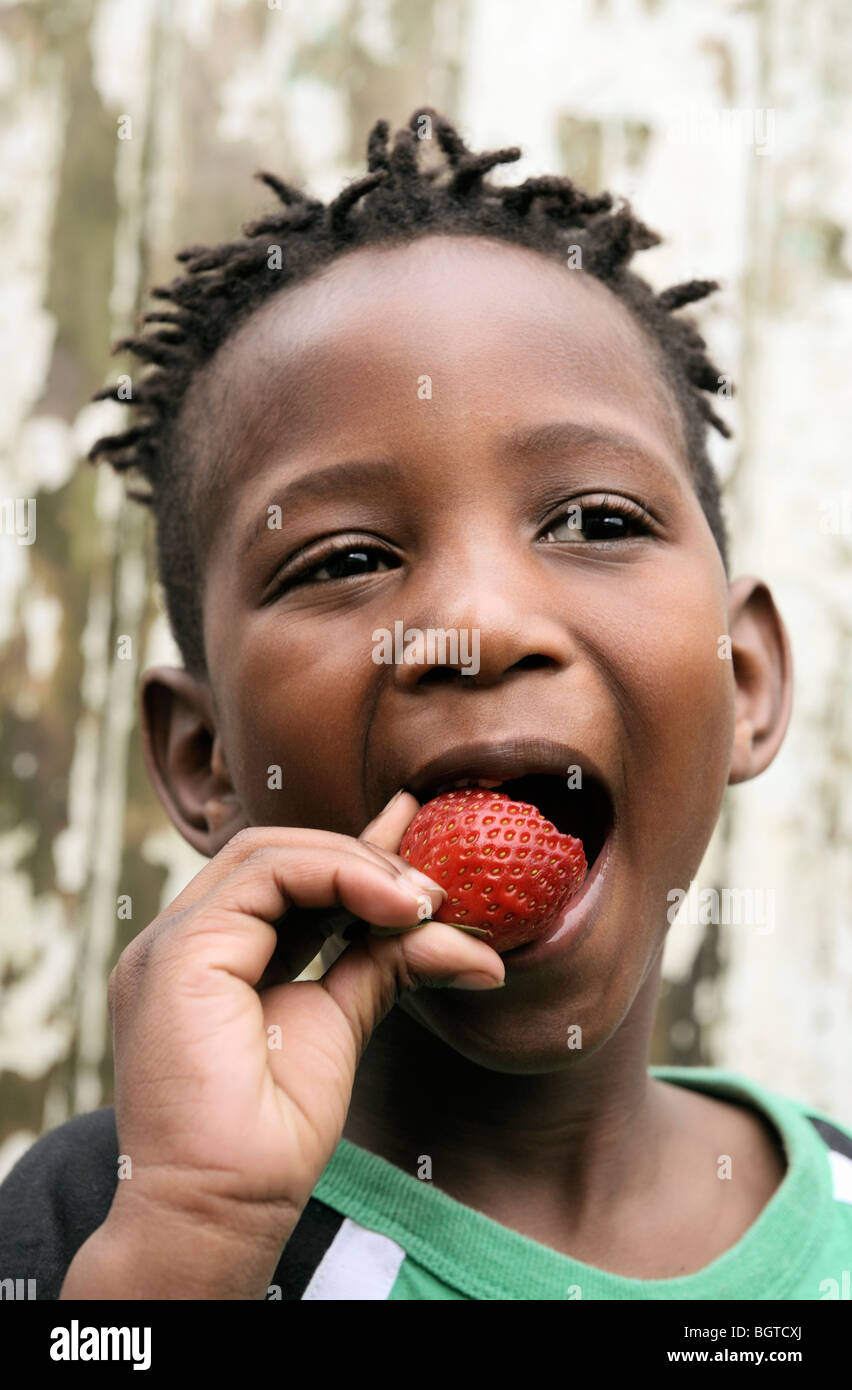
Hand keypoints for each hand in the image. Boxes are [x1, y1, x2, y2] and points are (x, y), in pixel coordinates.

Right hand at [63, 792, 503, 1297]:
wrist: (223, 1209)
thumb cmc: (269, 1136)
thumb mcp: (339, 1022)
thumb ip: (380, 964)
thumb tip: (462, 939)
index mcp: (207, 958)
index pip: (281, 878)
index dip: (351, 856)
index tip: (416, 842)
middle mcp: (180, 941)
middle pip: (273, 853)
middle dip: (360, 855)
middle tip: (431, 885)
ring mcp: (171, 943)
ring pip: (269, 852)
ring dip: (357, 865)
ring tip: (422, 901)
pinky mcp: (181, 952)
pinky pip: (268, 875)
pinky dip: (339, 876)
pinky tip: (395, 906)